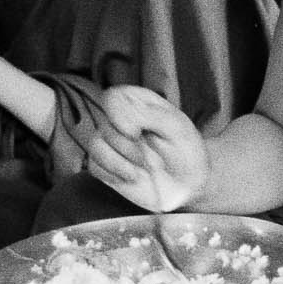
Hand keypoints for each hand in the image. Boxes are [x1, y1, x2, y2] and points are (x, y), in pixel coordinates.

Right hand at [81, 85, 207, 212]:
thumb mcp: (176, 127)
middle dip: (126, 146)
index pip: (112, 97)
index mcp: (138, 102)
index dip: (118, 115)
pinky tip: (132, 178)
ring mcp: (112, 142)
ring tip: (141, 172)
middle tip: (149, 159)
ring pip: (95, 145)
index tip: (135, 133)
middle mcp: (121, 119)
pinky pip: (94, 166)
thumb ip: (150, 115)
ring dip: (119, 163)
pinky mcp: (105, 164)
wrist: (188, 186)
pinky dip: (113, 175)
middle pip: (104, 125)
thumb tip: (123, 124)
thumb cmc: (186, 152)